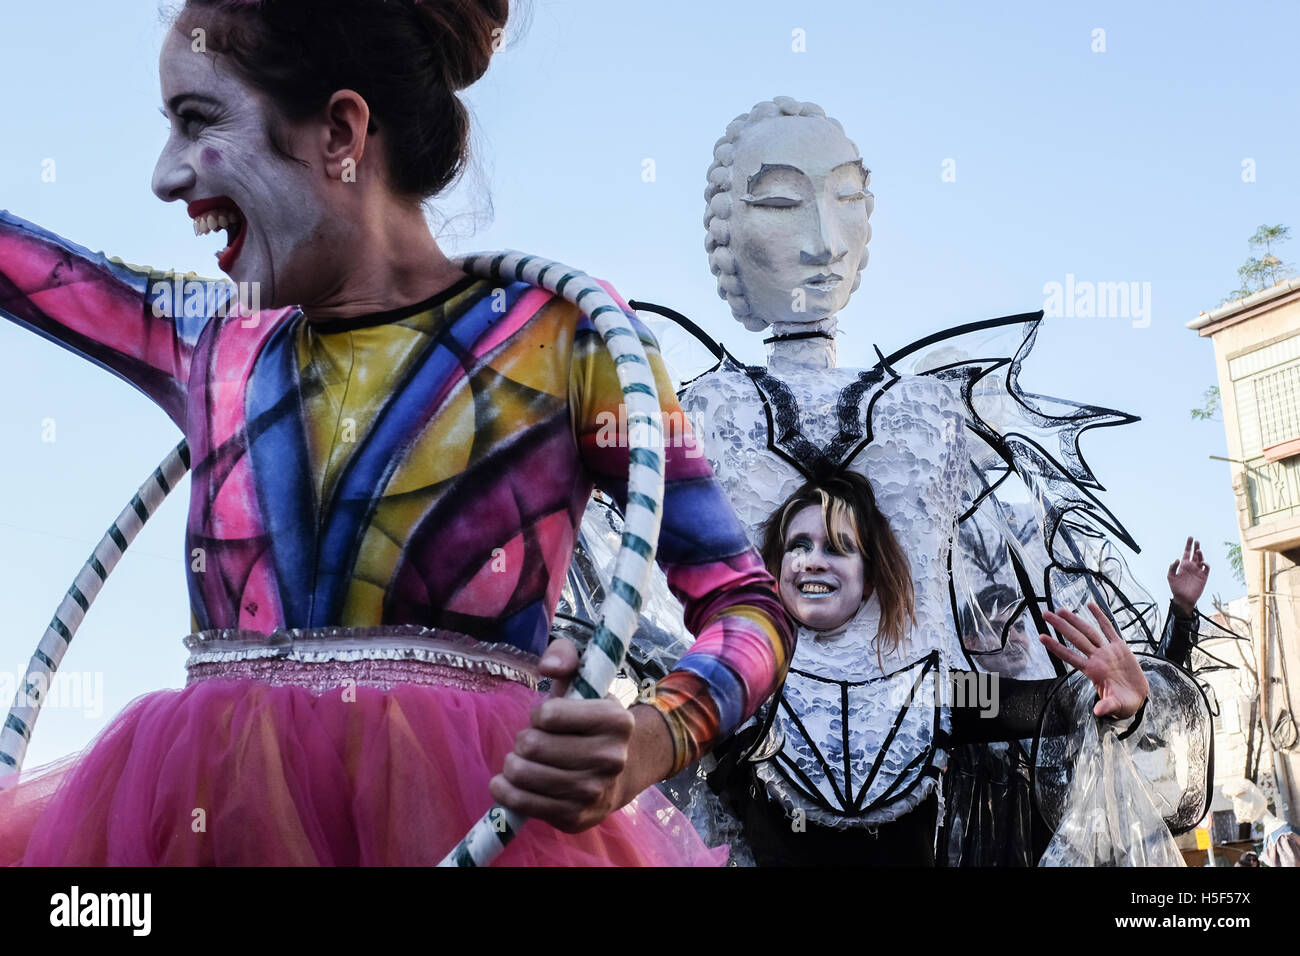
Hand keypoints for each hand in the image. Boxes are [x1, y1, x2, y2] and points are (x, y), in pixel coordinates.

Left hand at [489, 638, 634, 832]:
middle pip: (533, 746)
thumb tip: (548, 667)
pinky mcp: (575, 817)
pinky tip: (508, 783)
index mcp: (616, 721)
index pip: (549, 716)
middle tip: (531, 742)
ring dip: (512, 765)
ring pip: (524, 776)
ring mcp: (593, 791)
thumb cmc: (589, 723)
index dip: (539, 715)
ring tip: (521, 761)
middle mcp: (610, 759)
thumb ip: (565, 656)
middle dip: (523, 740)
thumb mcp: (584, 681)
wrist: (617, 774)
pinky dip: (505, 791)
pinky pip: (523, 804)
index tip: (547, 719)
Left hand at [1039, 601, 1149, 718]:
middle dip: (1061, 626)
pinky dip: (1101, 617)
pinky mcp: (1120, 647)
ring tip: (1061, 609)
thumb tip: (1098, 712)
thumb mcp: (1117, 706)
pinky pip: (1109, 629)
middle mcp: (1098, 658)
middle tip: (1045, 613)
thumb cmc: (1124, 704)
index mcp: (1093, 671)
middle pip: (1076, 638)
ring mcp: (1108, 651)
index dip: (1056, 647)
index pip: (1070, 656)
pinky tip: (1091, 604)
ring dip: (1075, 620)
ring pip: (1089, 632)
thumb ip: (1107, 706)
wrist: (1138, 698)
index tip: (1041, 637)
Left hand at [1167, 535, 1207, 615]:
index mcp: (1183, 565)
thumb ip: (1172, 567)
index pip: (1187, 552)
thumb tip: (1177, 559)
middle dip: (1196, 547)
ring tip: (1198, 551)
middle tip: (1196, 541)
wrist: (1183, 598)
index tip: (1190, 538)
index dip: (1188, 545)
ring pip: (1201, 559)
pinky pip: (1207, 568)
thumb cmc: (1175, 588)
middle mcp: (1191, 566)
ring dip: (1200, 555)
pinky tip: (1202, 562)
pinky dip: (1206, 564)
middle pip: (1195, 554)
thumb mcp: (1170, 577)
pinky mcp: (1203, 577)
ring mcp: (1198, 571)